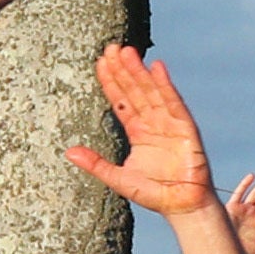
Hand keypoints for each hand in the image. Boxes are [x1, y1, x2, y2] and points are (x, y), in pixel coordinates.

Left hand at [68, 47, 211, 217]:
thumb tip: (68, 151)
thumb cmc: (153, 193)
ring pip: (151, 92)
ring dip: (139, 72)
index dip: (111, 82)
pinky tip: (156, 68)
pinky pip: (173, 103)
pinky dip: (165, 85)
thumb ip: (95, 164)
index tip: (100, 62)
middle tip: (111, 47)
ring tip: (127, 52)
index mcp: (138, 132)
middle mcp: (154, 123)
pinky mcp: (186, 129)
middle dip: (123, 70)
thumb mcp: (117, 178)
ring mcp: (170, 123)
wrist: (182, 205)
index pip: (121, 101)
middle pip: (135, 91)